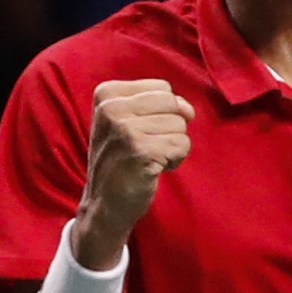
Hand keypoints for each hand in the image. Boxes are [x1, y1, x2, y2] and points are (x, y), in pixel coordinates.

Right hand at [73, 79, 192, 266]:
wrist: (103, 204)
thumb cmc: (120, 161)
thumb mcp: (125, 122)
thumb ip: (157, 105)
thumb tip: (188, 110)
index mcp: (106, 95)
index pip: (161, 88)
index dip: (163, 112)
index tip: (142, 131)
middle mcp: (112, 108)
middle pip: (172, 104)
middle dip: (170, 128)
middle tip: (147, 147)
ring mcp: (125, 130)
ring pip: (179, 125)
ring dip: (171, 147)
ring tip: (148, 159)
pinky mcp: (141, 151)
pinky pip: (182, 145)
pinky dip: (174, 160)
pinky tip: (153, 169)